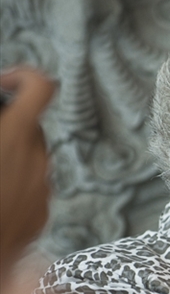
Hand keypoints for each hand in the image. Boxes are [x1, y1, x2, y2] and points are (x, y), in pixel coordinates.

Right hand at [0, 66, 55, 277]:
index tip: (2, 82)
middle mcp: (36, 161)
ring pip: (31, 160)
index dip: (23, 76)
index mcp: (14, 137)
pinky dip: (13, 186)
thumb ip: (0, 128)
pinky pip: (31, 189)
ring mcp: (41, 191)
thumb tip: (3, 118)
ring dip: (9, 157)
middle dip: (9, 126)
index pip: (41, 86)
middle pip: (32, 127)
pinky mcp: (39, 217)